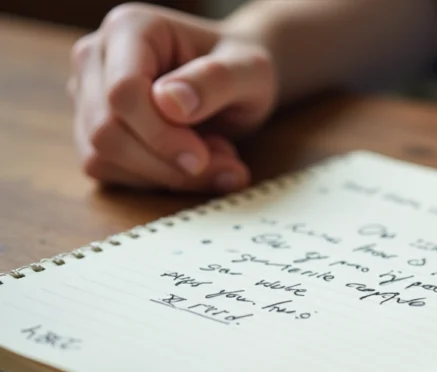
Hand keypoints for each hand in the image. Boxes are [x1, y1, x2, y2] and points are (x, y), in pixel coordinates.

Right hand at [68, 3, 276, 192]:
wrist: (235, 80)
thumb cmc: (241, 69)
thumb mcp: (250, 71)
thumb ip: (216, 81)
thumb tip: (169, 104)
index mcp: (130, 28)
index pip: (123, 92)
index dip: (160, 135)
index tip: (202, 158)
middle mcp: (96, 57)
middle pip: (106, 131)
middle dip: (166, 164)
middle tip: (227, 169)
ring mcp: (87, 96)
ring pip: (101, 158)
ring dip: (166, 175)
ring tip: (218, 158)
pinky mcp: (91, 131)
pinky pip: (109, 173)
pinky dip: (156, 180)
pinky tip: (192, 164)